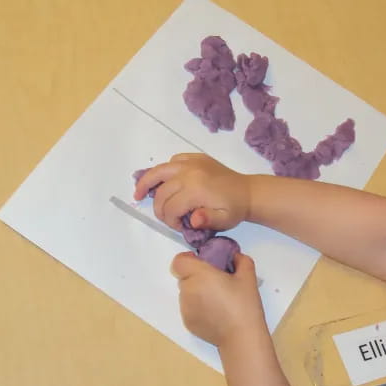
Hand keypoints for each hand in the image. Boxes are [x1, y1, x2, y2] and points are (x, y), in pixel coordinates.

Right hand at [134, 153, 250, 231]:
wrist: (247, 191)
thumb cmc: (234, 209)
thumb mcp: (224, 221)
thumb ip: (207, 221)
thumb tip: (193, 220)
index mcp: (196, 189)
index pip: (170, 207)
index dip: (171, 221)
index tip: (180, 227)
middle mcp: (189, 172)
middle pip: (162, 192)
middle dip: (160, 209)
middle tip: (167, 218)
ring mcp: (191, 162)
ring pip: (159, 171)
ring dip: (146, 183)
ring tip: (138, 194)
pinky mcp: (194, 158)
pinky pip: (172, 162)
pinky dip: (163, 172)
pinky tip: (163, 182)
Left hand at [171, 250, 266, 347]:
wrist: (241, 336)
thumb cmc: (244, 305)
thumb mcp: (248, 277)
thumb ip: (240, 260)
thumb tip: (234, 256)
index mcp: (200, 275)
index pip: (179, 261)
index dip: (187, 260)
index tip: (201, 263)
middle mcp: (188, 290)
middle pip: (184, 277)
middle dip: (196, 277)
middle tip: (215, 283)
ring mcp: (185, 308)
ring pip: (186, 294)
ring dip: (196, 293)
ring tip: (217, 301)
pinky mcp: (187, 322)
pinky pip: (188, 308)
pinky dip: (197, 308)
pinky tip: (215, 314)